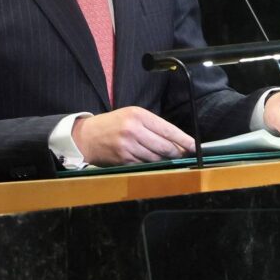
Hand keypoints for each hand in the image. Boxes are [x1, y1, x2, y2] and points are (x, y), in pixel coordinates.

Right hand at [72, 107, 195, 165]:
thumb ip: (152, 126)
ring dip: (164, 160)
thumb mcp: (131, 116)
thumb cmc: (112, 124)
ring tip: (165, 157)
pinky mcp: (124, 160)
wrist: (87, 136)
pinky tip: (150, 161)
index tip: (193, 145)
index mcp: (138, 115)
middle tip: (182, 154)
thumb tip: (175, 140)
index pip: (167, 129)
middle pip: (164, 146)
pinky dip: (150, 164)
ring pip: (156, 157)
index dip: (183, 139)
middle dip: (176, 152)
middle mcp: (133, 130)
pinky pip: (144, 164)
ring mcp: (128, 146)